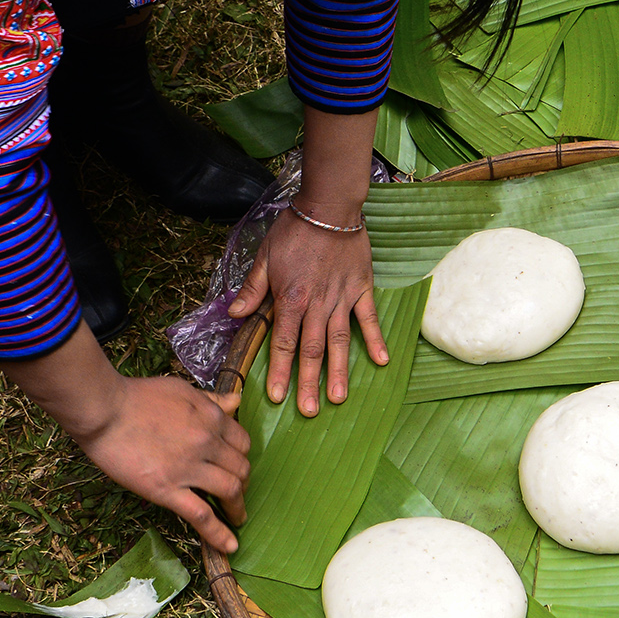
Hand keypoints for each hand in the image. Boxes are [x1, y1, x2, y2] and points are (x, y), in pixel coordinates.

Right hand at [76, 376, 249, 553]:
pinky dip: (219, 533)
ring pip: (230, 491)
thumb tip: (237, 403)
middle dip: (243, 483)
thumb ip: (211, 400)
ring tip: (237, 518)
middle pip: (241, 469)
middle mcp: (206, 442)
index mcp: (210, 417)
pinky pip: (202, 515)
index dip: (242, 457)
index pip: (243, 442)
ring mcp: (188, 468)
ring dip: (238, 509)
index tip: (236, 466)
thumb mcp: (180, 389)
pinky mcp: (167, 490)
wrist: (104, 410)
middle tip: (236, 493)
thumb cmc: (137, 396)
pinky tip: (229, 545)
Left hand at [228, 207, 386, 417]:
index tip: (276, 396)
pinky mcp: (362, 289)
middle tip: (310, 411)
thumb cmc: (293, 231)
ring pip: (339, 341)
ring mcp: (341, 298)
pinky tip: (382, 361)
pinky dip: (375, 340)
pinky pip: (369, 318)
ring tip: (339, 398)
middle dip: (308, 382)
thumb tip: (236, 314)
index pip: (282, 343)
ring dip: (339, 371)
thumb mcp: (264, 257)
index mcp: (290, 299)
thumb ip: (252, 289)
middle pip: (311, 350)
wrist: (329, 206)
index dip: (279, 371)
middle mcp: (316, 304)